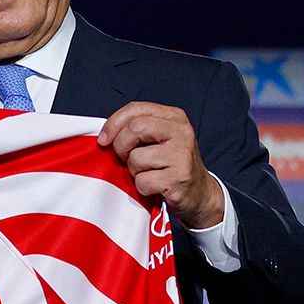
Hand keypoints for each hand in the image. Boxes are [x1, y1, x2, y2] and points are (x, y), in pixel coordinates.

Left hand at [98, 102, 223, 228]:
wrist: (199, 194)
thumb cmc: (169, 165)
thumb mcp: (157, 139)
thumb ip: (136, 130)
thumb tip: (104, 137)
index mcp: (174, 117)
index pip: (135, 109)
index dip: (113, 123)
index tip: (104, 140)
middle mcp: (182, 132)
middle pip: (135, 128)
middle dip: (121, 147)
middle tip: (125, 159)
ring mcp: (182, 155)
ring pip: (136, 158)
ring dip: (134, 171)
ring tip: (148, 173)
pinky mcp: (180, 178)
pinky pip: (143, 181)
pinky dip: (142, 188)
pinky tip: (155, 187)